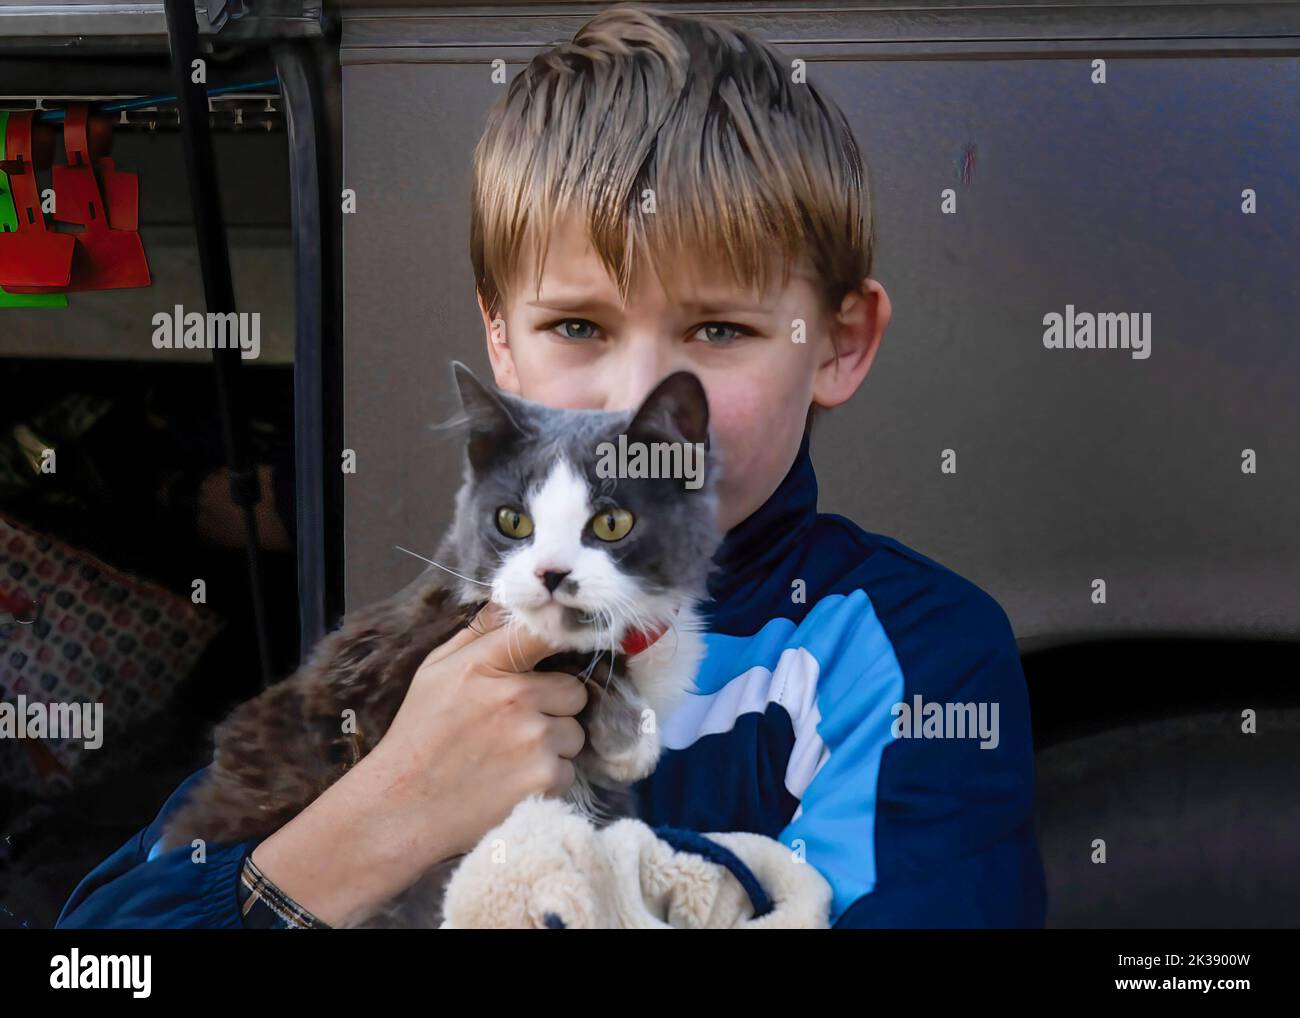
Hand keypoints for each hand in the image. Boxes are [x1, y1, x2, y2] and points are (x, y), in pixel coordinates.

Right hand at [251, 604, 586, 925]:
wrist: (401, 808)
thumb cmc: (419, 734)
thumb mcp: (435, 671)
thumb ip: (477, 634)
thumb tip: (511, 599)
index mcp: (485, 664)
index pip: (544, 632)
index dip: (561, 638)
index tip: (560, 651)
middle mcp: (515, 697)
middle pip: (573, 691)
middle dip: (555, 707)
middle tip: (520, 724)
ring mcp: (533, 739)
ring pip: (574, 734)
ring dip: (553, 746)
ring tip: (512, 758)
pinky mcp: (544, 779)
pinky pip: (569, 770)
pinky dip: (548, 779)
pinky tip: (513, 783)